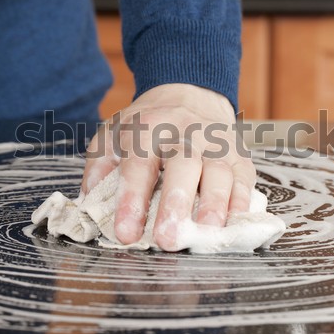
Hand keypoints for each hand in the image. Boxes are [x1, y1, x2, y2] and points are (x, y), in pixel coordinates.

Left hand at [81, 84, 255, 250]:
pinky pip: (244, 178)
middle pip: (183, 166)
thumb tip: (89, 202)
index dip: (131, 200)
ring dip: (214, 204)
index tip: (125, 233)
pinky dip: (241, 201)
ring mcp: (216, 143)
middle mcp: (185, 133)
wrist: (189, 93)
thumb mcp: (113, 134)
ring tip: (205, 233)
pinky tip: (234, 222)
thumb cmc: (147, 123)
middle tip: (168, 239)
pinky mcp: (238, 155)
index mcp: (148, 129)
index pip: (138, 166)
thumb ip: (99, 167)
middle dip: (176, 204)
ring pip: (218, 172)